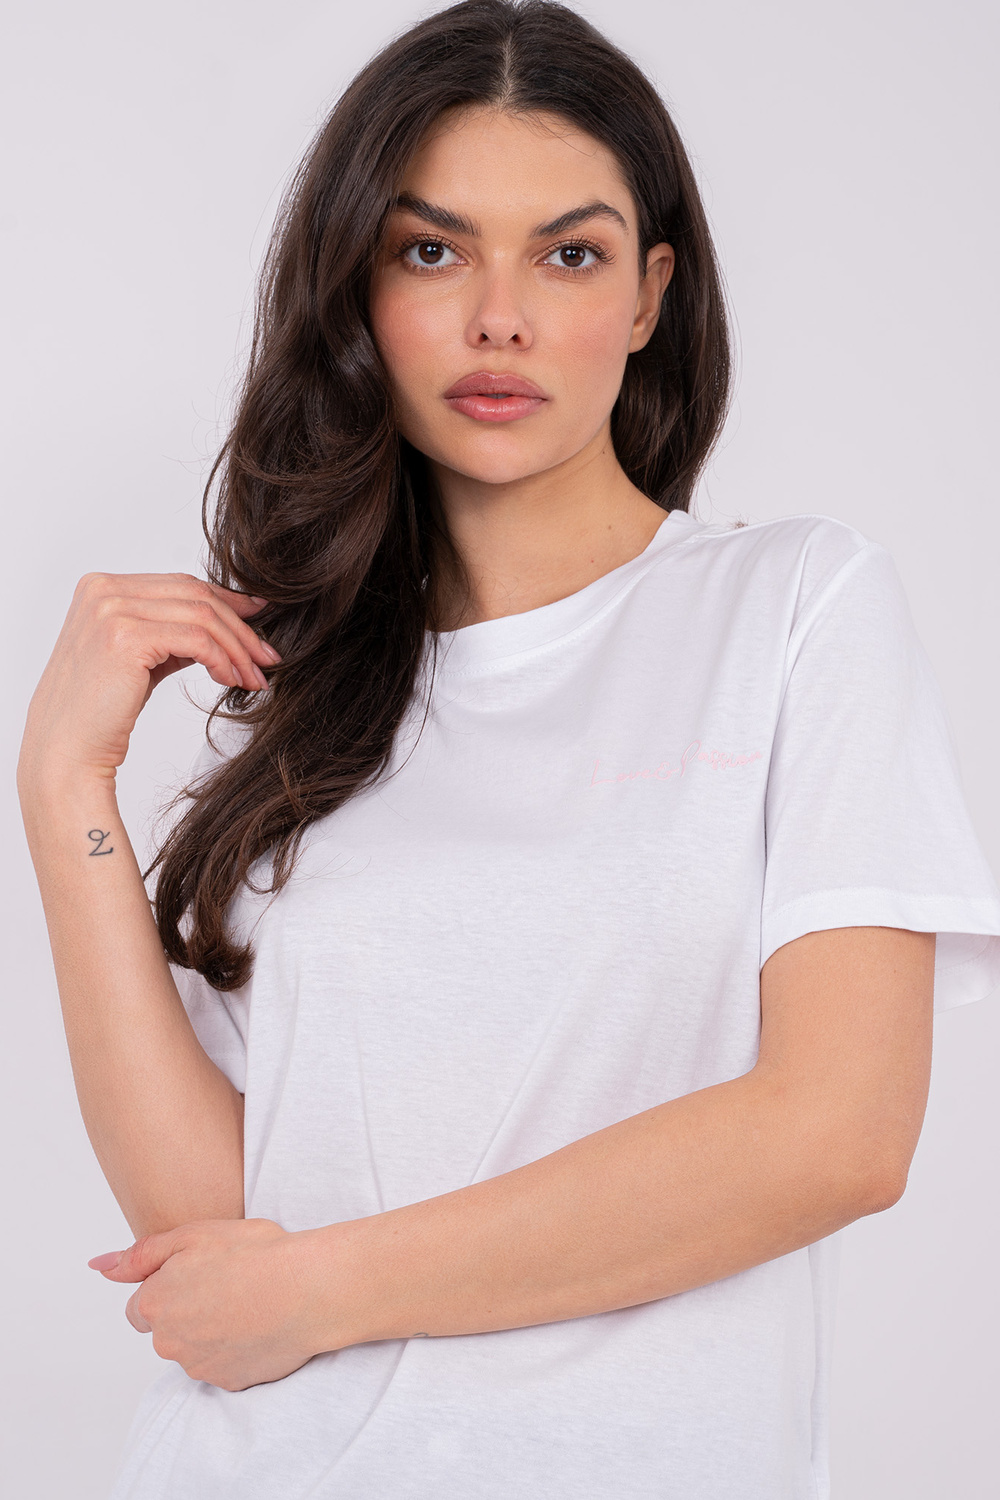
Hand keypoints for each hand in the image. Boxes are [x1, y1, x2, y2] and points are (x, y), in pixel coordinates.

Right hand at [19, 572, 279, 785]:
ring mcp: (112, 610)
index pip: (180, 585)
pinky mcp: (127, 636)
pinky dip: (223, 660)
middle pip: (195, 595)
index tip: (258, 618)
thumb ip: (171, 633)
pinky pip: (197, 640)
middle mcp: (103, 590)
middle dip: (240, 627)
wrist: (66, 751)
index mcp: (101, 587)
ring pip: (202, 616)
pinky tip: (231, 681)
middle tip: (267, 657)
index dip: (226, 601)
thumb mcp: (139, 659)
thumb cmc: (98, 713)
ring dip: (237, 649)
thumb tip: (224, 625)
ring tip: (254, 678)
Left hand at [89, 1219, 327, 1390]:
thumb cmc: (255, 1254)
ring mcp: (199, 1366)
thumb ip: (141, 1254)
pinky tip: (259, 1325)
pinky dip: (235, 1349)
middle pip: (167, 1329)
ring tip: (248, 1303)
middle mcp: (169, 1342)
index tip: (200, 1274)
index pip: (141, 1306)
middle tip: (227, 1284)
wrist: (307, 1290)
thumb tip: (98, 1266)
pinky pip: (223, 1365)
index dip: (169, 1287)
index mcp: (155, 1303)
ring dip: (211, 1331)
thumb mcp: (194, 1234)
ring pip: (194, 1349)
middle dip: (188, 1311)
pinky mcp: (229, 1382)